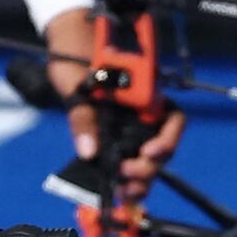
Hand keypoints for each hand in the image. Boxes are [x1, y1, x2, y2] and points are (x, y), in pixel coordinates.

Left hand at [35, 8, 173, 201]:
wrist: (64, 43)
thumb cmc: (73, 56)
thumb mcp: (75, 84)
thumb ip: (82, 116)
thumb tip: (89, 152)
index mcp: (144, 92)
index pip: (171, 119)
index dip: (166, 140)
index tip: (147, 153)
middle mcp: (143, 108)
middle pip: (162, 144)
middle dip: (151, 166)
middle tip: (129, 176)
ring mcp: (131, 122)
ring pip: (148, 156)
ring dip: (142, 176)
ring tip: (127, 192)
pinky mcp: (116, 134)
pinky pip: (130, 158)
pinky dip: (129, 176)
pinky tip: (121, 189)